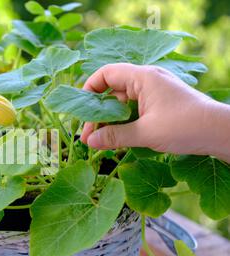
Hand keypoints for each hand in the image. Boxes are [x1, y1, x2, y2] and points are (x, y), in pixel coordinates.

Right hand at [80, 63, 229, 162]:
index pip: (107, 74)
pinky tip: (116, 138)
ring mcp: (155, 92)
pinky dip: (124, 122)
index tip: (80, 110)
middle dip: (97, 113)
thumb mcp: (145, 133)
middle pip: (113, 91)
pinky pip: (135, 109)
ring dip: (110, 120)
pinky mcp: (160, 104)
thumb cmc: (185, 127)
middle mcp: (147, 81)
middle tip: (87, 136)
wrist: (220, 132)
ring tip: (99, 140)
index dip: (89, 89)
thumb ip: (114, 136)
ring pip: (123, 103)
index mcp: (143, 78)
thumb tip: (89, 141)